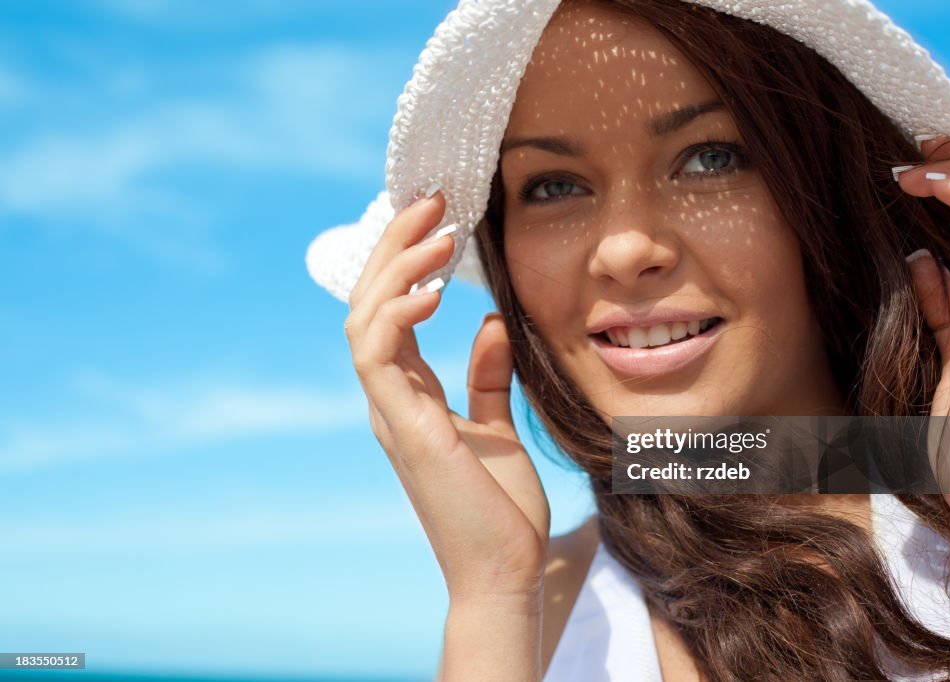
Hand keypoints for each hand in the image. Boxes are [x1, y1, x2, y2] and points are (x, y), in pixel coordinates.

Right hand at [344, 191, 550, 604]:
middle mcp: (390, 398)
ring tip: (435, 229)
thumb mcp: (497, 427)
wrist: (505, 572)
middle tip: (431, 201)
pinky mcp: (402, 427)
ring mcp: (389, 412)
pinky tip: (435, 289)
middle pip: (370, 303)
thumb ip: (487, 377)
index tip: (437, 217)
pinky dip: (397, 313)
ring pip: (365, 319)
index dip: (404, 260)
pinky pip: (379, 355)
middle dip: (395, 246)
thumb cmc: (499, 509)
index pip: (390, 311)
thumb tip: (490, 321)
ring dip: (396, 267)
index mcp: (409, 395)